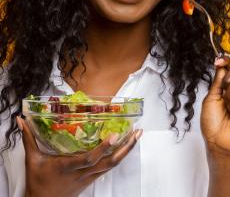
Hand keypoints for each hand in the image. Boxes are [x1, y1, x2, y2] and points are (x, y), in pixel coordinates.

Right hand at [16, 117, 141, 196]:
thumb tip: (21, 120)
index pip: (89, 159)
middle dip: (126, 148)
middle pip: (110, 162)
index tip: (114, 136)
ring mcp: (90, 177)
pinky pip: (108, 167)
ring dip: (126, 151)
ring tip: (136, 136)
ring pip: (112, 165)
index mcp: (68, 166)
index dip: (102, 149)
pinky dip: (119, 156)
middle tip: (138, 133)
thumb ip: (28, 138)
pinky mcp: (92, 179)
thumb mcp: (32, 159)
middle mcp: (83, 172)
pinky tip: (125, 147)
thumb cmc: (38, 181)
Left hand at [201, 56, 229, 155]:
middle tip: (222, 95)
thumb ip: (218, 80)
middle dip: (227, 78)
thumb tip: (222, 64)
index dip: (226, 62)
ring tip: (228, 110)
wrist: (217, 140)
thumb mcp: (212, 96)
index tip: (219, 59)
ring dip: (228, 96)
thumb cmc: (212, 122)